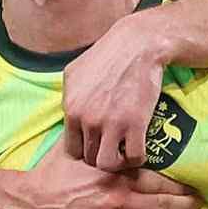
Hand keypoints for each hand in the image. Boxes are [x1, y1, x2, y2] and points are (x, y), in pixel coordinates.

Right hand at [12, 141, 200, 208]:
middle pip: (162, 202)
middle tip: (201, 203)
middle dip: (185, 203)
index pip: (156, 180)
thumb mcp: (76, 150)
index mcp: (115, 175)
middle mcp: (119, 198)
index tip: (192, 185)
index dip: (178, 184)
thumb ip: (96, 143)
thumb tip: (105, 124)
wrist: (29, 202)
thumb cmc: (51, 174)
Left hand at [62, 11, 171, 170]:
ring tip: (124, 153)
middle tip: (113, 149)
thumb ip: (68, 96)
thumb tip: (68, 112)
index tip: (98, 145)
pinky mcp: (135, 124)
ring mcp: (110, 123)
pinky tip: (139, 148)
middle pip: (89, 158)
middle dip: (101, 156)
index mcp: (71, 108)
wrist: (137, 44)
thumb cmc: (107, 55)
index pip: (71, 149)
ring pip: (107, 164)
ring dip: (117, 163)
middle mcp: (87, 119)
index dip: (85, 150)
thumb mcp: (74, 72)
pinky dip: (137, 159)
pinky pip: (133, 157)